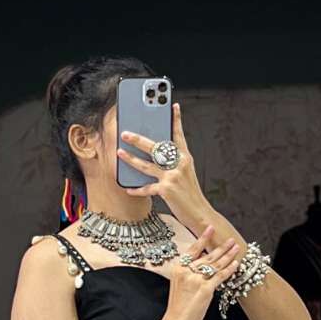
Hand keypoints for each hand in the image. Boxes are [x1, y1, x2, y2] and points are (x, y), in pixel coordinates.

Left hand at [116, 102, 209, 225]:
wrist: (199, 213)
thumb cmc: (190, 194)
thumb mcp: (187, 173)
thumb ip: (175, 162)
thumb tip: (157, 154)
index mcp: (185, 157)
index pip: (179, 135)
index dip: (176, 120)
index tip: (173, 106)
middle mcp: (180, 164)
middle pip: (156, 147)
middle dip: (139, 139)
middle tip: (125, 133)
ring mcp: (173, 176)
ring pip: (147, 165)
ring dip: (131, 159)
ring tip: (120, 152)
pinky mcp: (167, 190)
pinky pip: (147, 188)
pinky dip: (137, 189)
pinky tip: (129, 188)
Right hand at [160, 224, 239, 319]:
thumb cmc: (177, 309)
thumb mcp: (179, 286)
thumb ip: (189, 274)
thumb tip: (204, 265)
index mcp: (178, 269)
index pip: (193, 250)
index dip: (203, 238)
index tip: (210, 228)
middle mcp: (187, 272)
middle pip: (207, 256)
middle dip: (221, 248)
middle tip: (230, 240)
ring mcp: (196, 280)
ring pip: (216, 264)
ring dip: (228, 255)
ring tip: (236, 248)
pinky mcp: (205, 289)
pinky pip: (220, 276)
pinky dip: (229, 269)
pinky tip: (235, 264)